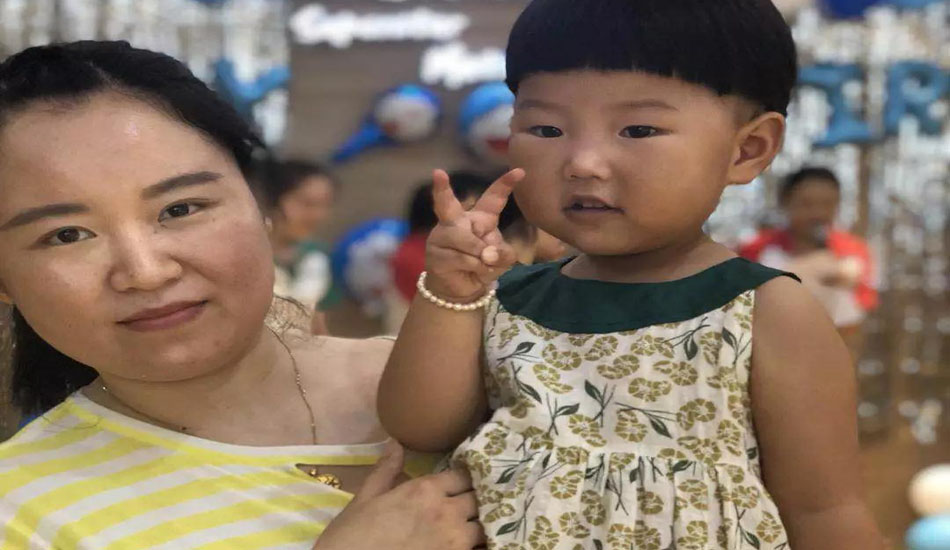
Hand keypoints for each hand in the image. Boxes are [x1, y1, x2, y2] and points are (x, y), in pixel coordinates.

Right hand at [313, 442, 483, 549]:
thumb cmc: (352, 535)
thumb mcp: (366, 498)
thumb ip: (386, 470)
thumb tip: (396, 444)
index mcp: (426, 490)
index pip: (463, 475)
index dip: (465, 477)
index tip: (462, 480)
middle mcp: (446, 512)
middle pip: (479, 498)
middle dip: (475, 499)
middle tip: (470, 502)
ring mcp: (454, 542)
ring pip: (484, 526)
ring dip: (478, 523)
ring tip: (472, 524)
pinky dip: (478, 545)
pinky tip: (469, 544)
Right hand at [426, 168, 525, 300]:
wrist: (462, 289)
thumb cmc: (482, 266)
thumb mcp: (501, 259)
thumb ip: (503, 253)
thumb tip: (487, 254)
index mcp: (479, 217)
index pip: (492, 198)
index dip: (505, 184)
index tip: (520, 171)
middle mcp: (457, 221)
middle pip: (448, 204)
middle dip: (442, 190)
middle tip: (438, 174)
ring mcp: (442, 236)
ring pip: (466, 240)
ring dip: (480, 256)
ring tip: (482, 264)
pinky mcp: (435, 254)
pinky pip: (462, 258)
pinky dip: (475, 268)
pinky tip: (472, 271)